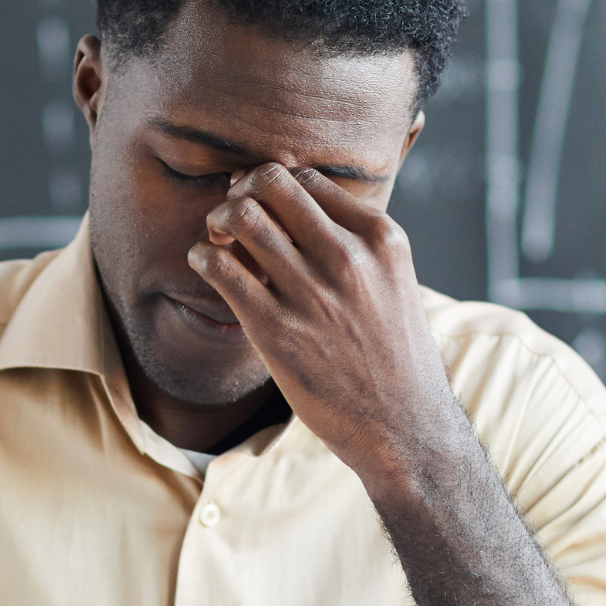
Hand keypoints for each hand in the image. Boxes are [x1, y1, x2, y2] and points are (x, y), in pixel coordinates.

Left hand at [187, 162, 469, 497]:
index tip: (260, 204)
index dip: (272, 184)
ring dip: (217, 222)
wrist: (404, 426)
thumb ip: (357, 244)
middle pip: (271, 183)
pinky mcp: (275, 330)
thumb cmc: (394, 356)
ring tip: (219, 242)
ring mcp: (310, 292)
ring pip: (241, 217)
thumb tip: (300, 207)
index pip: (308, 179)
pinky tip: (206, 267)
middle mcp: (347, 257)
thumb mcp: (394, 282)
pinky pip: (219, 268)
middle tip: (232, 217)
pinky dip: (202, 257)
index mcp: (380, 238)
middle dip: (240, 190)